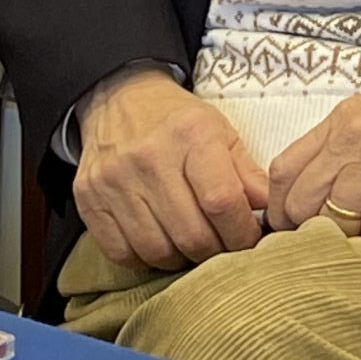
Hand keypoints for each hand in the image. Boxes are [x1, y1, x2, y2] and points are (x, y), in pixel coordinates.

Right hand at [73, 67, 267, 271]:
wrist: (120, 99)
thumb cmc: (178, 121)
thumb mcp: (221, 133)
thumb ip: (248, 174)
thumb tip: (272, 213)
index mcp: (191, 136)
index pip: (222, 201)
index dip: (241, 233)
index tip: (249, 240)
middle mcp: (149, 157)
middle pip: (191, 234)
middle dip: (215, 252)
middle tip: (223, 247)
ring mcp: (114, 180)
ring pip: (157, 250)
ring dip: (181, 259)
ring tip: (192, 245)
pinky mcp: (88, 198)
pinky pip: (122, 253)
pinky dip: (145, 260)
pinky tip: (160, 243)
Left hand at [266, 85, 360, 239]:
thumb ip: (343, 155)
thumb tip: (305, 205)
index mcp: (343, 120)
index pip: (283, 171)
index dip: (282, 209)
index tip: (296, 230)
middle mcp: (355, 135)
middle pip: (302, 202)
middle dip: (318, 231)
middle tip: (352, 235)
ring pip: (338, 221)